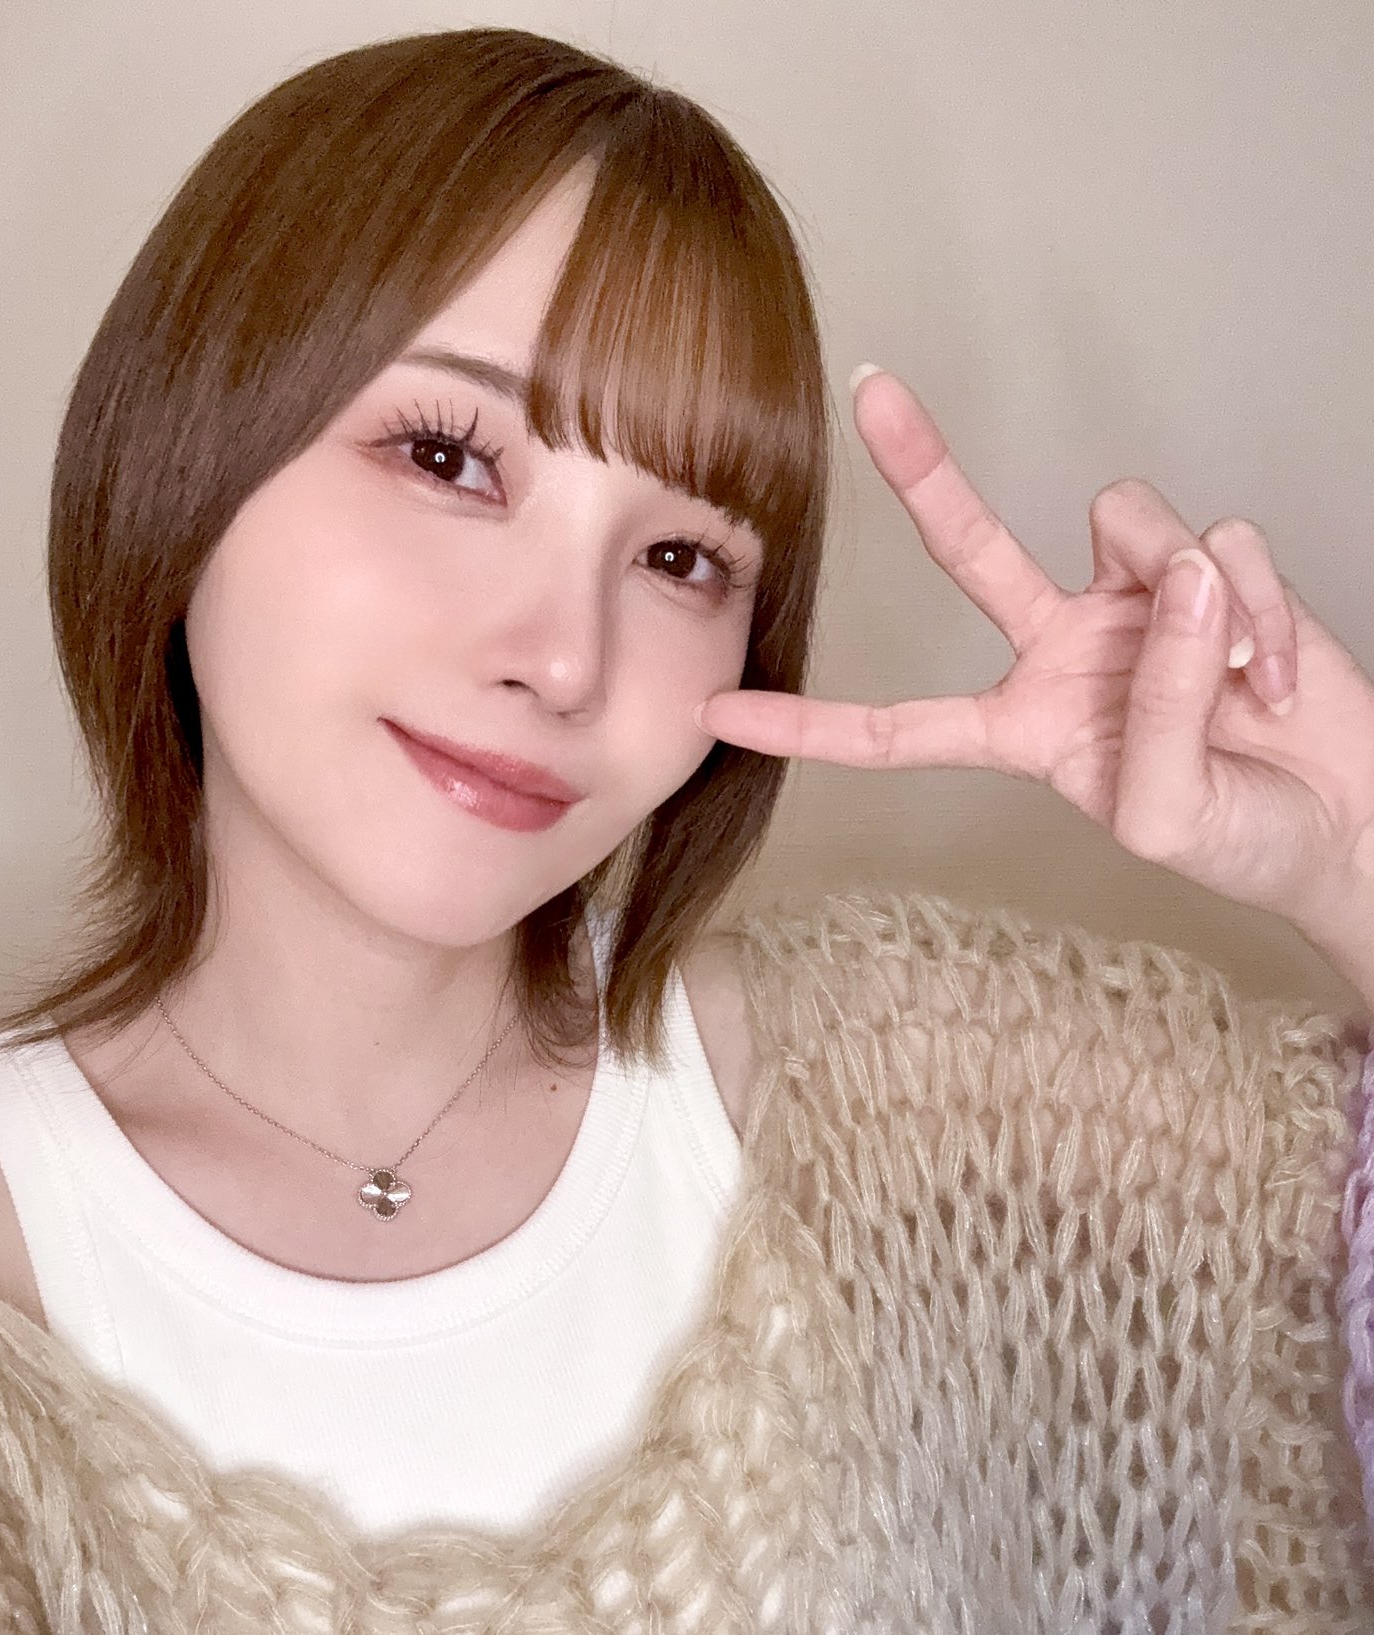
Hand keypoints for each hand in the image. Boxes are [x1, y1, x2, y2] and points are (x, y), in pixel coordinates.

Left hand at [695, 368, 1373, 963]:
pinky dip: (1263, 615)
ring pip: (1128, 524)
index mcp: (1024, 729)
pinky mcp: (1212, 571)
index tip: (724, 712)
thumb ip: (1149, 713)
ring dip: (1189, 601)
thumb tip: (1173, 583)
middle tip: (870, 395)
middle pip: (972, 547)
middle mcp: (1063, 650)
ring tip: (1235, 683)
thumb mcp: (1165, 815)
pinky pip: (1224, 547)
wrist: (1343, 820)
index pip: (899, 729)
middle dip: (923, 470)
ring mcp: (1134, 603)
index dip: (813, 724)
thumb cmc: (1241, 836)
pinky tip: (1276, 676)